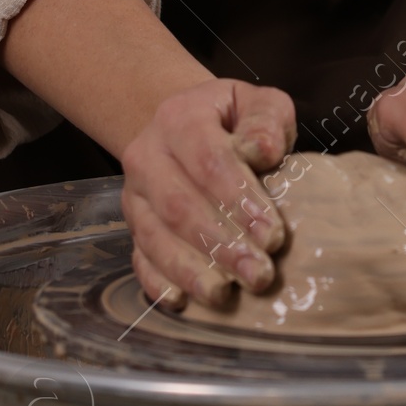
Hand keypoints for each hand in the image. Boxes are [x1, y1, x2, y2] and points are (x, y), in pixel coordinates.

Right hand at [121, 79, 295, 310]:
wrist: (186, 124)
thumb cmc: (232, 120)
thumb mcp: (256, 103)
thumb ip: (265, 120)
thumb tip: (264, 151)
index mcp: (179, 118)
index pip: (208, 160)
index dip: (239, 199)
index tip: (273, 235)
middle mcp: (147, 155)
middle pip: (178, 205)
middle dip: (220, 245)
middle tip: (259, 275)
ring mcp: (135, 194)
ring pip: (154, 236)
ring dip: (191, 270)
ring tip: (225, 296)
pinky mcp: (132, 225)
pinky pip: (138, 257)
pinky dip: (158, 282)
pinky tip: (183, 301)